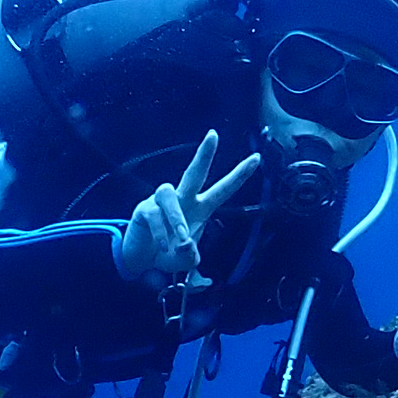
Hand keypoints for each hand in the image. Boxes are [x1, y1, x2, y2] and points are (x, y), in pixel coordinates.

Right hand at [113, 130, 262, 285]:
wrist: (141, 262)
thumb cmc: (167, 254)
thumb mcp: (185, 262)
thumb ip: (191, 256)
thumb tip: (186, 243)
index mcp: (200, 209)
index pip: (222, 190)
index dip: (239, 175)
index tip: (257, 159)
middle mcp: (182, 200)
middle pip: (194, 173)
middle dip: (204, 153)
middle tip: (213, 135)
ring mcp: (161, 202)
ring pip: (169, 194)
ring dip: (177, 218)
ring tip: (181, 238)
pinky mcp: (144, 209)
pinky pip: (154, 215)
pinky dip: (160, 233)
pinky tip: (162, 246)